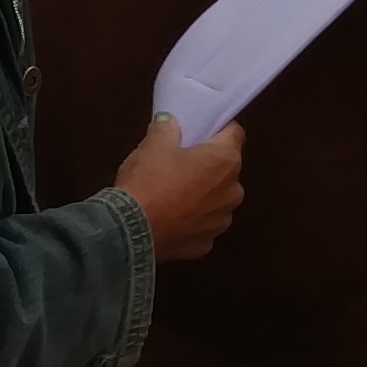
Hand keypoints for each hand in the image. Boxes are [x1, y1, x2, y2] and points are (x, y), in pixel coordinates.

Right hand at [117, 116, 244, 262]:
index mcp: (226, 160)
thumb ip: (167, 128)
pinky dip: (190, 220)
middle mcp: (233, 191)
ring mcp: (222, 221)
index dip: (217, 129)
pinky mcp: (206, 244)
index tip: (200, 130)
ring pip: (216, 199)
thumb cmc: (149, 180)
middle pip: (226, 168)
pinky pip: (202, 224)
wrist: (131, 231)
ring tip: (173, 193)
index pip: (234, 133)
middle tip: (180, 162)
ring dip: (202, 195)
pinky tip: (170, 217)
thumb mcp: (153, 144)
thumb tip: (170, 122)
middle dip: (208, 164)